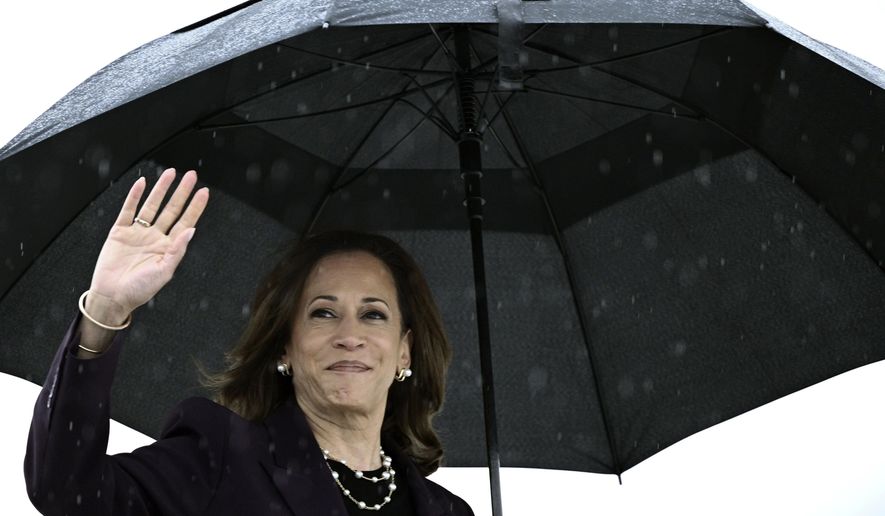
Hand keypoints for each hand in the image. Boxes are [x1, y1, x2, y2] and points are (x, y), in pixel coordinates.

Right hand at [86, 168, 208, 322]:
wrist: (112, 297)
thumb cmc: (139, 290)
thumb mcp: (164, 272)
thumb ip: (177, 250)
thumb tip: (191, 230)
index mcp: (168, 247)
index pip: (185, 222)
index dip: (195, 207)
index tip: (204, 192)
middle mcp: (155, 237)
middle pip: (171, 209)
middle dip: (181, 192)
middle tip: (191, 175)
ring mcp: (138, 233)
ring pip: (152, 205)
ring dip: (161, 189)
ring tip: (171, 173)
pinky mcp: (119, 231)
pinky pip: (128, 210)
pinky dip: (135, 196)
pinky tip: (143, 183)